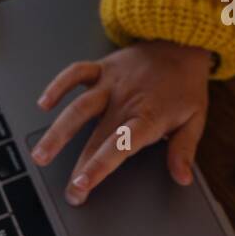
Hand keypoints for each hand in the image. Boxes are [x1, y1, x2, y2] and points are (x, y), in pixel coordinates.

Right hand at [30, 40, 210, 205]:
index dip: (99, 167)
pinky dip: (58, 86)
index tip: (82, 186)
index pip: (120, 147)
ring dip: (57, 132)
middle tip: (69, 194)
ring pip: (78, 108)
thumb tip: (182, 178)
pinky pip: (75, 74)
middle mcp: (125, 101)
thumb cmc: (185, 84)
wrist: (180, 41)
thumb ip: (184, 149)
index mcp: (148, 117)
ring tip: (39, 155)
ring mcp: (111, 84)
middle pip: (96, 138)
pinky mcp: (102, 69)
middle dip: (79, 168)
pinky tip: (43, 104)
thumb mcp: (195, 118)